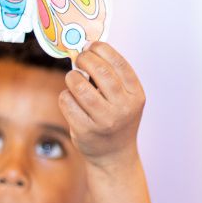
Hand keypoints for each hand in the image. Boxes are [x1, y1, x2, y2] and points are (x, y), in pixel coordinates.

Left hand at [59, 43, 144, 169]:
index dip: (101, 49)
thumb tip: (86, 48)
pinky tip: (71, 100)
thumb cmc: (117, 118)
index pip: (118, 63)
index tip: (91, 47)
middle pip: (100, 71)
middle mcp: (123, 108)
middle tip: (79, 60)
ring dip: (72, 77)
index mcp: (136, 95)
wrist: (114, 155)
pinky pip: (67, 102)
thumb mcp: (125, 98)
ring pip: (79, 86)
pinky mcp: (85, 130)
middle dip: (84, 59)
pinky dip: (65, 96)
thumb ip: (112, 75)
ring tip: (73, 80)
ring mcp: (104, 120)